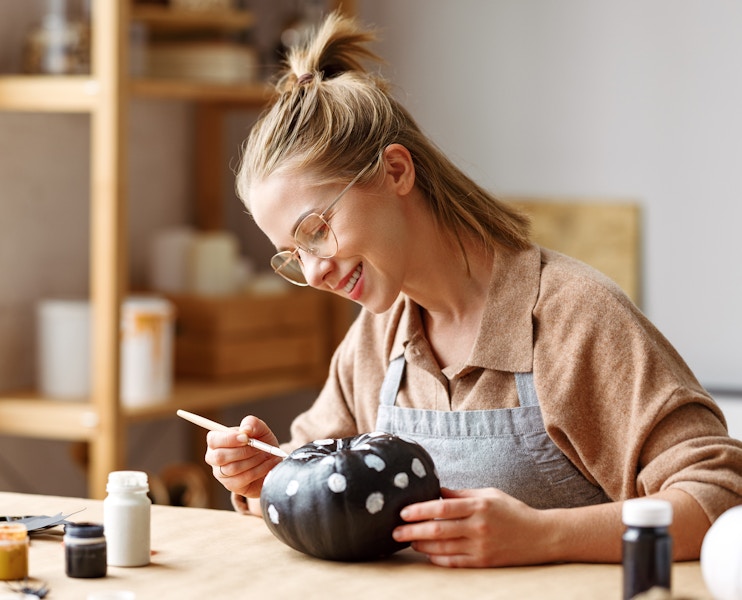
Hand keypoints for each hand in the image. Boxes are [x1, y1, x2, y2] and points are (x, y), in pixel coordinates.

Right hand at [204, 416, 282, 498]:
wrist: (271, 461)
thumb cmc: (262, 443)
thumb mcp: (260, 429)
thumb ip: (252, 423)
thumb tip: (245, 429)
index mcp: (217, 440)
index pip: (213, 439)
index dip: (228, 439)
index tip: (246, 438)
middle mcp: (215, 457)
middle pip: (220, 457)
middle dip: (243, 452)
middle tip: (259, 448)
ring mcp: (221, 473)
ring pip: (232, 468)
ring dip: (253, 460)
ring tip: (265, 455)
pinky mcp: (231, 485)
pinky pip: (242, 479)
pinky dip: (259, 470)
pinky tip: (268, 464)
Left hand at [392, 487, 551, 567]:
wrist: (540, 536)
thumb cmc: (512, 511)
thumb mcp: (488, 495)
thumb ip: (461, 494)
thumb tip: (435, 490)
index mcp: (478, 506)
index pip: (442, 507)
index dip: (420, 510)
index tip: (403, 512)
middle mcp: (478, 526)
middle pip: (437, 530)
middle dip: (412, 531)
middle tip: (395, 531)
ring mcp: (480, 546)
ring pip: (442, 548)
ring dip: (421, 546)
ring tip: (408, 541)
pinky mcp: (483, 562)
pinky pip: (454, 562)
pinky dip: (437, 558)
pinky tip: (427, 554)